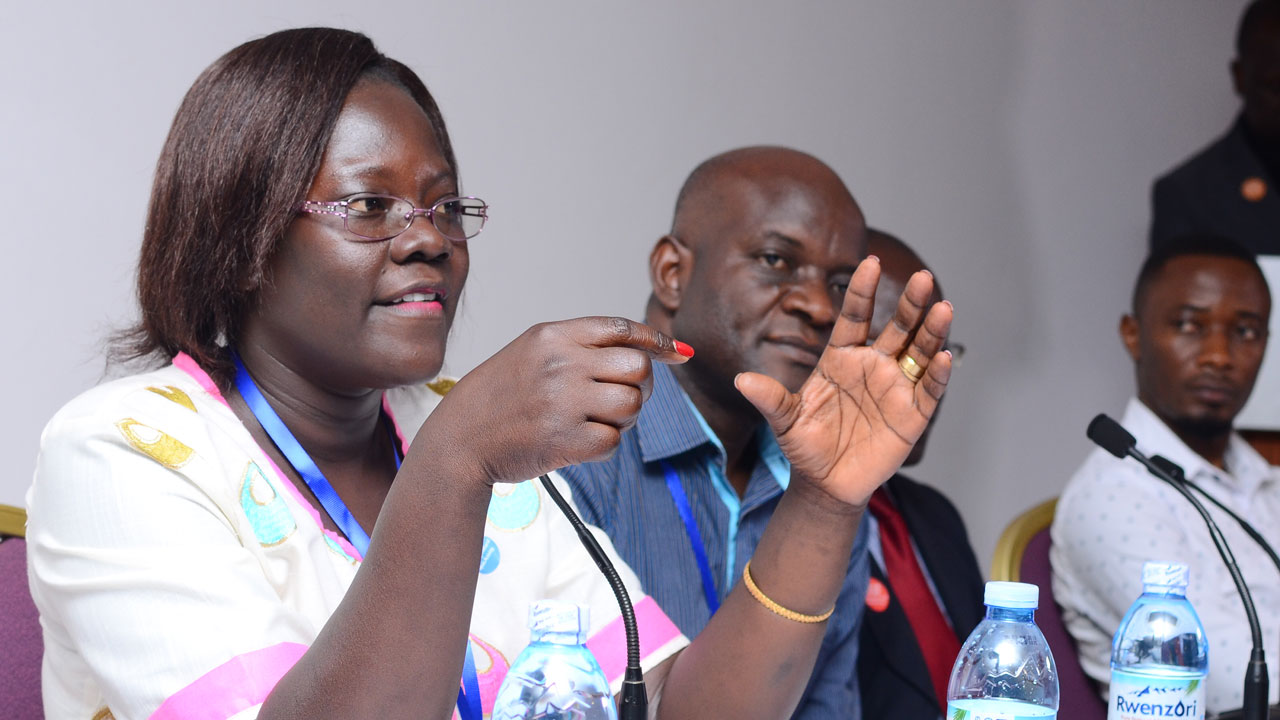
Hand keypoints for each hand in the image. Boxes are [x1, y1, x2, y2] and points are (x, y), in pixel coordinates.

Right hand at [419, 317, 689, 484]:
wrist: (460, 439)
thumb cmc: (502, 396)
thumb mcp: (533, 352)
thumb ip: (585, 347)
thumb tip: (655, 352)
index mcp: (553, 335)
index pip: (622, 328)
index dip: (657, 340)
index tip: (677, 353)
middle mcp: (560, 363)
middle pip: (639, 367)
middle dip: (640, 386)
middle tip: (618, 399)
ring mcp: (563, 402)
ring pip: (633, 404)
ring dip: (624, 418)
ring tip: (595, 421)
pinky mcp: (565, 440)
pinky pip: (614, 441)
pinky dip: (604, 445)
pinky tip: (578, 442)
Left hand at [736, 256, 950, 507]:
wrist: (825, 483)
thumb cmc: (805, 446)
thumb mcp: (784, 421)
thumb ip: (770, 399)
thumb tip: (741, 380)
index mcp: (841, 358)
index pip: (854, 317)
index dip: (861, 290)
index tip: (867, 260)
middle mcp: (872, 366)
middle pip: (897, 328)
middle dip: (911, 303)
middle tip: (922, 277)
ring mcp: (895, 388)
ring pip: (919, 352)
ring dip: (932, 331)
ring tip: (943, 308)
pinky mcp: (912, 416)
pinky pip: (928, 391)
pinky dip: (937, 375)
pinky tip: (943, 357)